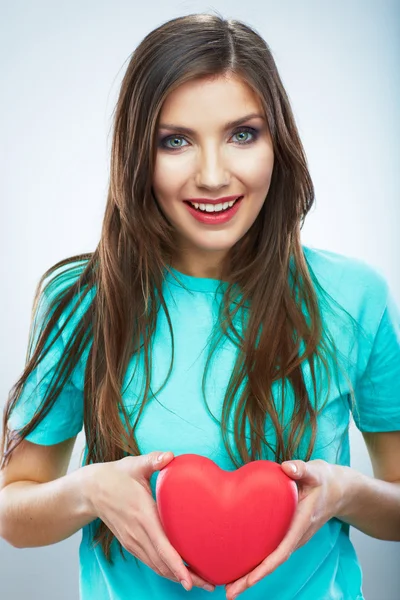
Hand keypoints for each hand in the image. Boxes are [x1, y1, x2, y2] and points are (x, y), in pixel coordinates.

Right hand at [86, 450, 215, 592]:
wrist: (91, 490)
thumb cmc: (116, 476)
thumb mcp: (135, 465)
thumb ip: (153, 460)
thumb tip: (170, 455)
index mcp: (143, 516)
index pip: (161, 547)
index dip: (176, 565)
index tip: (190, 580)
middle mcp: (137, 533)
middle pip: (162, 563)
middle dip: (185, 577)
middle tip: (210, 585)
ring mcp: (132, 541)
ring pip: (156, 566)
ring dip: (176, 576)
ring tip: (200, 582)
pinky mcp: (130, 543)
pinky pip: (150, 561)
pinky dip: (165, 570)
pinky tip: (179, 572)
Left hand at [224, 459, 344, 599]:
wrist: (339, 490)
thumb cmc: (324, 480)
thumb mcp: (316, 471)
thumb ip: (302, 469)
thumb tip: (287, 467)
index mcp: (301, 523)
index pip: (283, 550)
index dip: (266, 566)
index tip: (250, 580)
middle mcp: (297, 535)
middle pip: (274, 562)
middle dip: (252, 579)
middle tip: (228, 593)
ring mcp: (293, 537)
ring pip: (271, 559)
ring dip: (251, 574)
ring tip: (228, 586)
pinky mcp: (288, 533)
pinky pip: (271, 551)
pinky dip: (257, 561)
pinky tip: (240, 564)